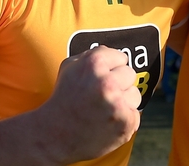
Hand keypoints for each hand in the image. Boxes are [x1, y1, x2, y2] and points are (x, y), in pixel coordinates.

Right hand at [38, 46, 140, 162]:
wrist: (54, 136)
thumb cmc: (63, 99)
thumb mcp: (70, 67)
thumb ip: (93, 55)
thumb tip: (113, 53)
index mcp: (94, 63)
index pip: (122, 57)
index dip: (111, 69)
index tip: (99, 79)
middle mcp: (107, 82)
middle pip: (130, 75)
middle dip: (118, 84)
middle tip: (100, 96)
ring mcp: (117, 104)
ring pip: (135, 95)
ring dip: (123, 102)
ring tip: (103, 110)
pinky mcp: (125, 123)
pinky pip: (135, 115)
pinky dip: (123, 121)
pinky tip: (106, 123)